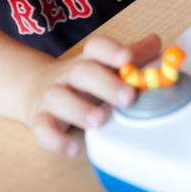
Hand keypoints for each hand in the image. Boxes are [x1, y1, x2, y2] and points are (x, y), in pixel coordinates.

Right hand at [27, 33, 160, 155]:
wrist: (32, 86)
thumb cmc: (80, 79)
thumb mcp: (103, 64)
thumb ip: (133, 55)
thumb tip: (158, 43)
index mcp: (87, 60)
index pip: (96, 47)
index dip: (111, 50)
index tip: (127, 57)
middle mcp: (68, 75)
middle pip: (82, 72)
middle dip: (105, 83)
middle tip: (127, 97)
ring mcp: (51, 97)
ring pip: (58, 99)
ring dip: (79, 109)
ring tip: (99, 121)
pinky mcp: (39, 120)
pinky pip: (42, 129)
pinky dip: (55, 140)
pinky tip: (72, 148)